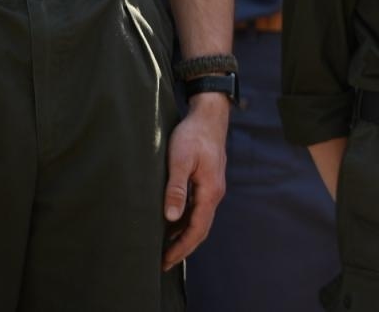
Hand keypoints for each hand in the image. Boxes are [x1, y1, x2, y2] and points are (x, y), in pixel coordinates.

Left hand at [161, 96, 228, 269]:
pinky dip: (186, 222)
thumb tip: (171, 217)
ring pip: (200, 220)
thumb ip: (176, 188)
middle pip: (201, 229)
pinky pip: (198, 209)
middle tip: (163, 263)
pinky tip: (172, 224)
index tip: (165, 261)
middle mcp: (215, 193)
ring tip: (165, 249)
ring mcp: (213, 187)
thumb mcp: (180, 159)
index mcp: (210, 191)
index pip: (197, 229)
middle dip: (183, 247)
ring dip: (184, 236)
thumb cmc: (193, 134)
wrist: (209, 115)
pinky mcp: (208, 181)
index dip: (181, 248)